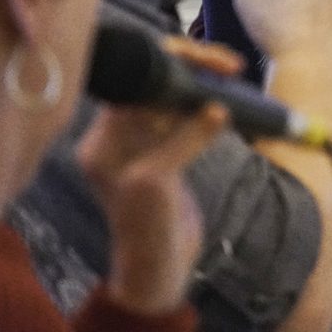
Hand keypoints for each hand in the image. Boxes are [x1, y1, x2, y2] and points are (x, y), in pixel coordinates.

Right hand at [77, 36, 229, 313]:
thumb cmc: (162, 214)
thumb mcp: (166, 161)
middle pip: (141, 81)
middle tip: (229, 63)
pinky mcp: (144, 182)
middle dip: (189, 60)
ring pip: (159, 102)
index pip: (129, 81)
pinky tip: (223, 116)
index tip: (212, 59)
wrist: (154, 273)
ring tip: (229, 79)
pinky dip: (205, 125)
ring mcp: (118, 164)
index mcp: (102, 140)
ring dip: (200, 86)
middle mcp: (101, 148)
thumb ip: (174, 127)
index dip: (168, 57)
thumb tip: (208, 93)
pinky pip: (180, 138)